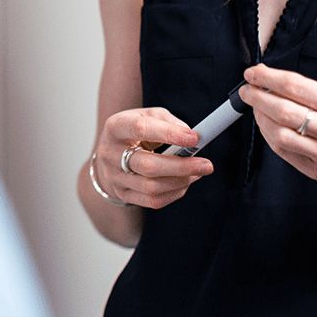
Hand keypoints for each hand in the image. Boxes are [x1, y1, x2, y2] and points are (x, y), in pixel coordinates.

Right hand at [93, 108, 213, 208]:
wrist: (111, 152)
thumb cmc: (135, 130)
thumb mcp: (149, 115)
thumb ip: (169, 122)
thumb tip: (191, 137)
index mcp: (115, 127)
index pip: (140, 129)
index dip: (169, 134)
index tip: (195, 138)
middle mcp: (110, 153)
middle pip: (147, 165)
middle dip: (181, 166)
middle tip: (207, 165)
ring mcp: (114, 177)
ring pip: (151, 187)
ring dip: (181, 181)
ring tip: (198, 172)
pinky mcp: (122, 194)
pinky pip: (152, 201)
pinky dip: (174, 193)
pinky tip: (185, 183)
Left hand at [239, 64, 316, 201]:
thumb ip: (311, 93)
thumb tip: (271, 82)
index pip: (296, 86)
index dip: (268, 77)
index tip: (253, 72)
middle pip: (284, 110)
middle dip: (257, 97)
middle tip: (247, 89)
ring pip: (280, 134)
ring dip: (260, 118)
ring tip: (255, 107)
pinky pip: (283, 152)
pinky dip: (269, 136)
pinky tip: (266, 125)